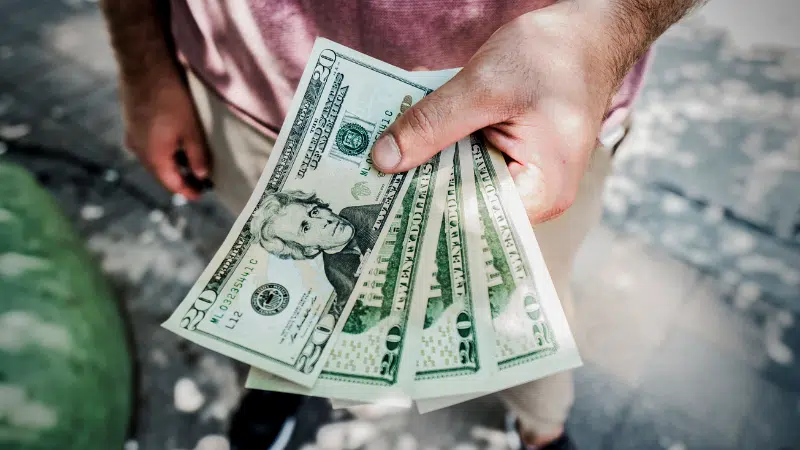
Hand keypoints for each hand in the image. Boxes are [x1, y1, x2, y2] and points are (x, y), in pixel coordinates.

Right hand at [120, 71, 209, 200]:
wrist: (144, 67)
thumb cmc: (171, 99)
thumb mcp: (191, 130)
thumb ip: (197, 156)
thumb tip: (202, 176)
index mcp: (153, 157)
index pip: (171, 183)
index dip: (187, 191)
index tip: (200, 195)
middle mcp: (138, 151)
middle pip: (160, 173)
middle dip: (179, 179)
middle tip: (197, 182)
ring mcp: (131, 137)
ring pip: (153, 159)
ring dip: (170, 165)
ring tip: (188, 165)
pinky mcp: (130, 124)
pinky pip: (147, 146)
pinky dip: (161, 151)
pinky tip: (173, 144)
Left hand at [370, 2, 630, 223]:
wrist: (588, 34)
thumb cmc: (552, 56)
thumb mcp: (484, 86)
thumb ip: (432, 124)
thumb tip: (383, 160)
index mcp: (540, 195)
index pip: (468, 219)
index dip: (422, 210)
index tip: (376, 205)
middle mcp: (534, 200)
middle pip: (463, 205)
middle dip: (419, 186)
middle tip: (365, 180)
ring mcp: (524, 182)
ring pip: (461, 183)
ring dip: (427, 165)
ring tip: (381, 157)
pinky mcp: (513, 161)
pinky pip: (469, 164)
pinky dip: (443, 148)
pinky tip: (410, 137)